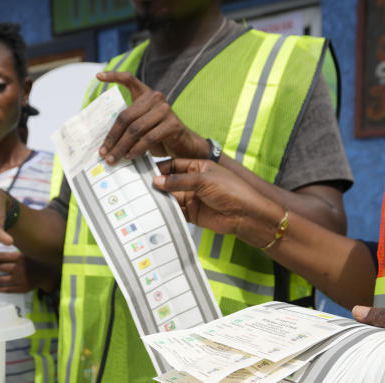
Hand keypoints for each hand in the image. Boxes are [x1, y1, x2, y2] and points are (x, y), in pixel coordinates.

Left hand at [0, 251, 30, 293]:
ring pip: (0, 280)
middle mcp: (19, 268)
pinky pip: (6, 289)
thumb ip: (12, 254)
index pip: (0, 257)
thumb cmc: (34, 261)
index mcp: (20, 257)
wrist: (48, 274)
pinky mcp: (22, 288)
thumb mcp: (25, 253)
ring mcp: (20, 279)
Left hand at [97, 71, 208, 163]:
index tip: (98, 76)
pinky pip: (149, 138)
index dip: (114, 76)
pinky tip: (130, 157)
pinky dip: (137, 150)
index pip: (129, 79)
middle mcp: (155, 98)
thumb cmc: (159, 137)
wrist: (184, 146)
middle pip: (126, 116)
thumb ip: (128, 127)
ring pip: (135, 129)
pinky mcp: (172, 124)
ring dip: (121, 147)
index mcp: (146, 94)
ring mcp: (165, 109)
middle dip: (112, 137)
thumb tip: (106, 144)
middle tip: (103, 153)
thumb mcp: (142, 128)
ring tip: (113, 159)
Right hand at [153, 158, 283, 247]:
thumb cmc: (230, 190)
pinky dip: (166, 213)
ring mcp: (192, 198)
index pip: (173, 165)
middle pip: (169, 182)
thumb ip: (179, 181)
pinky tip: (155, 213)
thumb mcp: (203, 180)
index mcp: (197, 167)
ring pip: (170, 198)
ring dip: (160, 200)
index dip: (159, 169)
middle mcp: (193, 182)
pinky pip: (175, 212)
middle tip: (138, 189)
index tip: (143, 174)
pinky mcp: (192, 214)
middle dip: (156, 186)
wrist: (246, 215)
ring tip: (143, 202)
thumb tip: (156, 181)